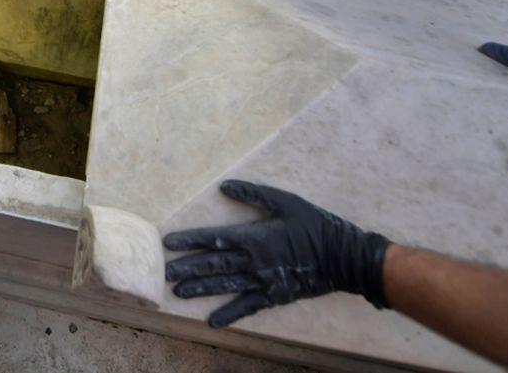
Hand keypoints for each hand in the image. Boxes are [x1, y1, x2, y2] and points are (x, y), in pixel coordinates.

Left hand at [163, 180, 389, 328]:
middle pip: (214, 265)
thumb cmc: (315, 225)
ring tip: (178, 293)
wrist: (344, 257)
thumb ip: (254, 194)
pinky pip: (248, 307)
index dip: (189, 240)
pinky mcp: (274, 296)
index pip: (214, 239)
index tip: (168, 243)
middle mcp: (254, 261)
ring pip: (225, 286)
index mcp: (254, 237)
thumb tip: (225, 186)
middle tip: (163, 273)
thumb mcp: (286, 202)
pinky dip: (229, 314)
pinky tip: (212, 321)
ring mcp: (263, 281)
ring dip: (201, 289)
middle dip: (187, 268)